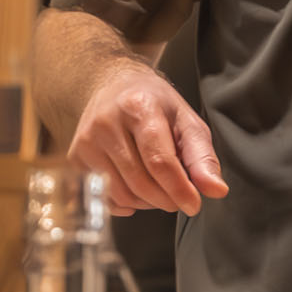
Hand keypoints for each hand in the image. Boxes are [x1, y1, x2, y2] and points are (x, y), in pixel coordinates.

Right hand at [67, 61, 229, 215]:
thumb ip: (202, 156)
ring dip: (148, 203)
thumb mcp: (186, 120)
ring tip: (160, 189)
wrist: (113, 86)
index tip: (194, 205)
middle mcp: (106, 123)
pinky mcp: (75, 157)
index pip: (160, 161)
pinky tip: (138, 189)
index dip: (179, 189)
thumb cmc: (156, 105)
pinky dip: (126, 203)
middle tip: (180, 197)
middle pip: (140, 182)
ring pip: (121, 194)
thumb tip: (216, 190)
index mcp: (139, 107)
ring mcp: (86, 141)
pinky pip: (103, 197)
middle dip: (166, 198)